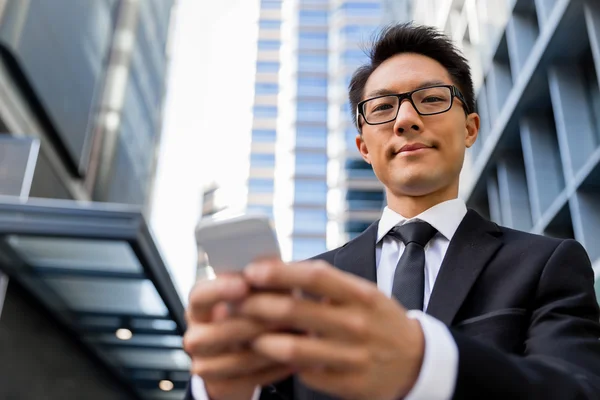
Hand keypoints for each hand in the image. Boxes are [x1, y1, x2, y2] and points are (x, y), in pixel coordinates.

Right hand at [183, 273, 293, 399]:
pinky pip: (247, 380)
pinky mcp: (218, 385)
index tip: (244, 285)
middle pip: (216, 332)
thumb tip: (276, 263)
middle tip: (284, 316)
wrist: (240, 358)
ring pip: (233, 359)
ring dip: (267, 348)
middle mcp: (195, 334)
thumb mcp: (255, 295)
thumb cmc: (251, 315)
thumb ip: (263, 281)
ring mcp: (203, 363)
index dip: (220, 290)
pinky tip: (294, 359)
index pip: (200, 295)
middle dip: (253, 324)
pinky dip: (273, 369)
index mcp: (200, 305)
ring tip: (296, 338)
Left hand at [238, 260, 424, 399]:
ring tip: (246, 334)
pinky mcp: (350, 383)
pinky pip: (308, 374)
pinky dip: (287, 365)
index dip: (280, 273)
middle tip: (235, 303)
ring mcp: (354, 356)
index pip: (315, 277)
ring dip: (263, 341)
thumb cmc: (380, 320)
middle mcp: (358, 323)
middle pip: (297, 311)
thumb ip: (327, 284)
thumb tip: (280, 270)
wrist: (416, 361)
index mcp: (360, 295)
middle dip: (258, 306)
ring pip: (296, 349)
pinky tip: (274, 358)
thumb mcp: (363, 294)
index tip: (252, 271)